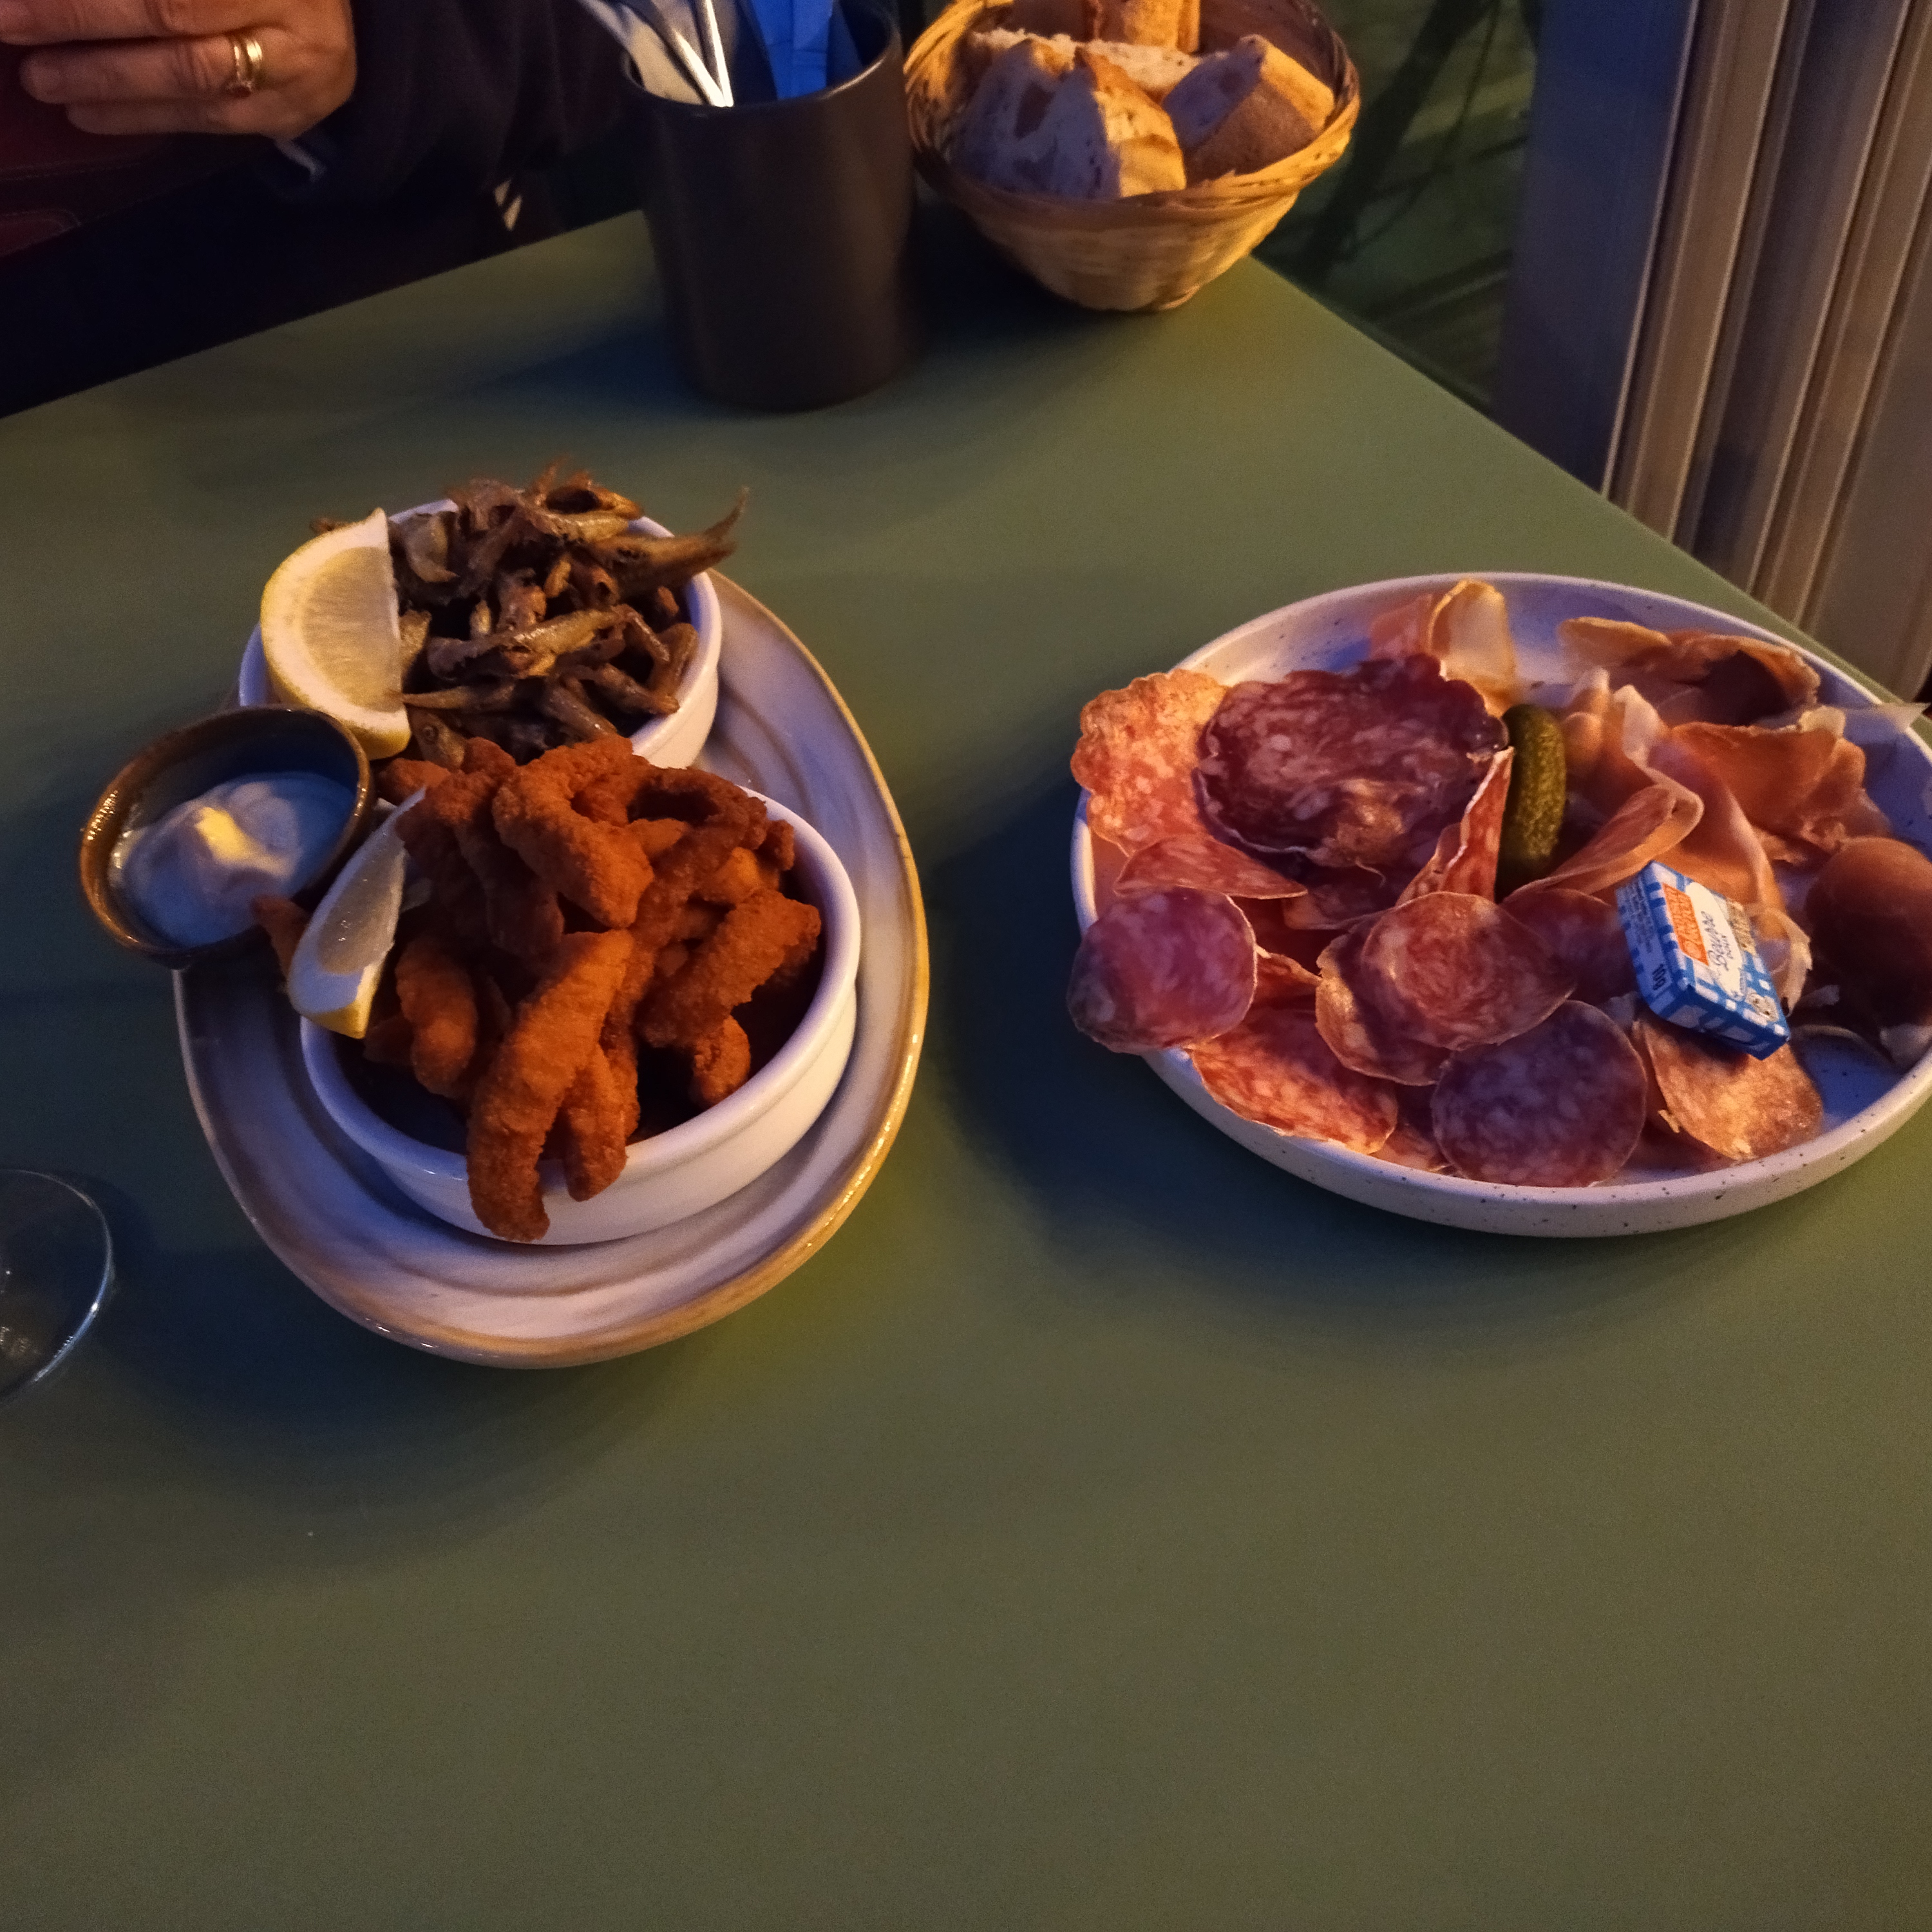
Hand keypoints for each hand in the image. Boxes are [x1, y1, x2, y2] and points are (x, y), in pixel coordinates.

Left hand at [0, 0, 354, 139]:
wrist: (338, 22)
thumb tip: (65, 0)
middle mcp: (289, 9)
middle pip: (174, 13)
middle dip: (83, 20)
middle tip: (12, 27)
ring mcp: (295, 69)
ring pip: (191, 77)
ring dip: (106, 81)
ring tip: (41, 79)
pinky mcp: (290, 116)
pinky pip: (207, 121)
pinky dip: (140, 118)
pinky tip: (88, 114)